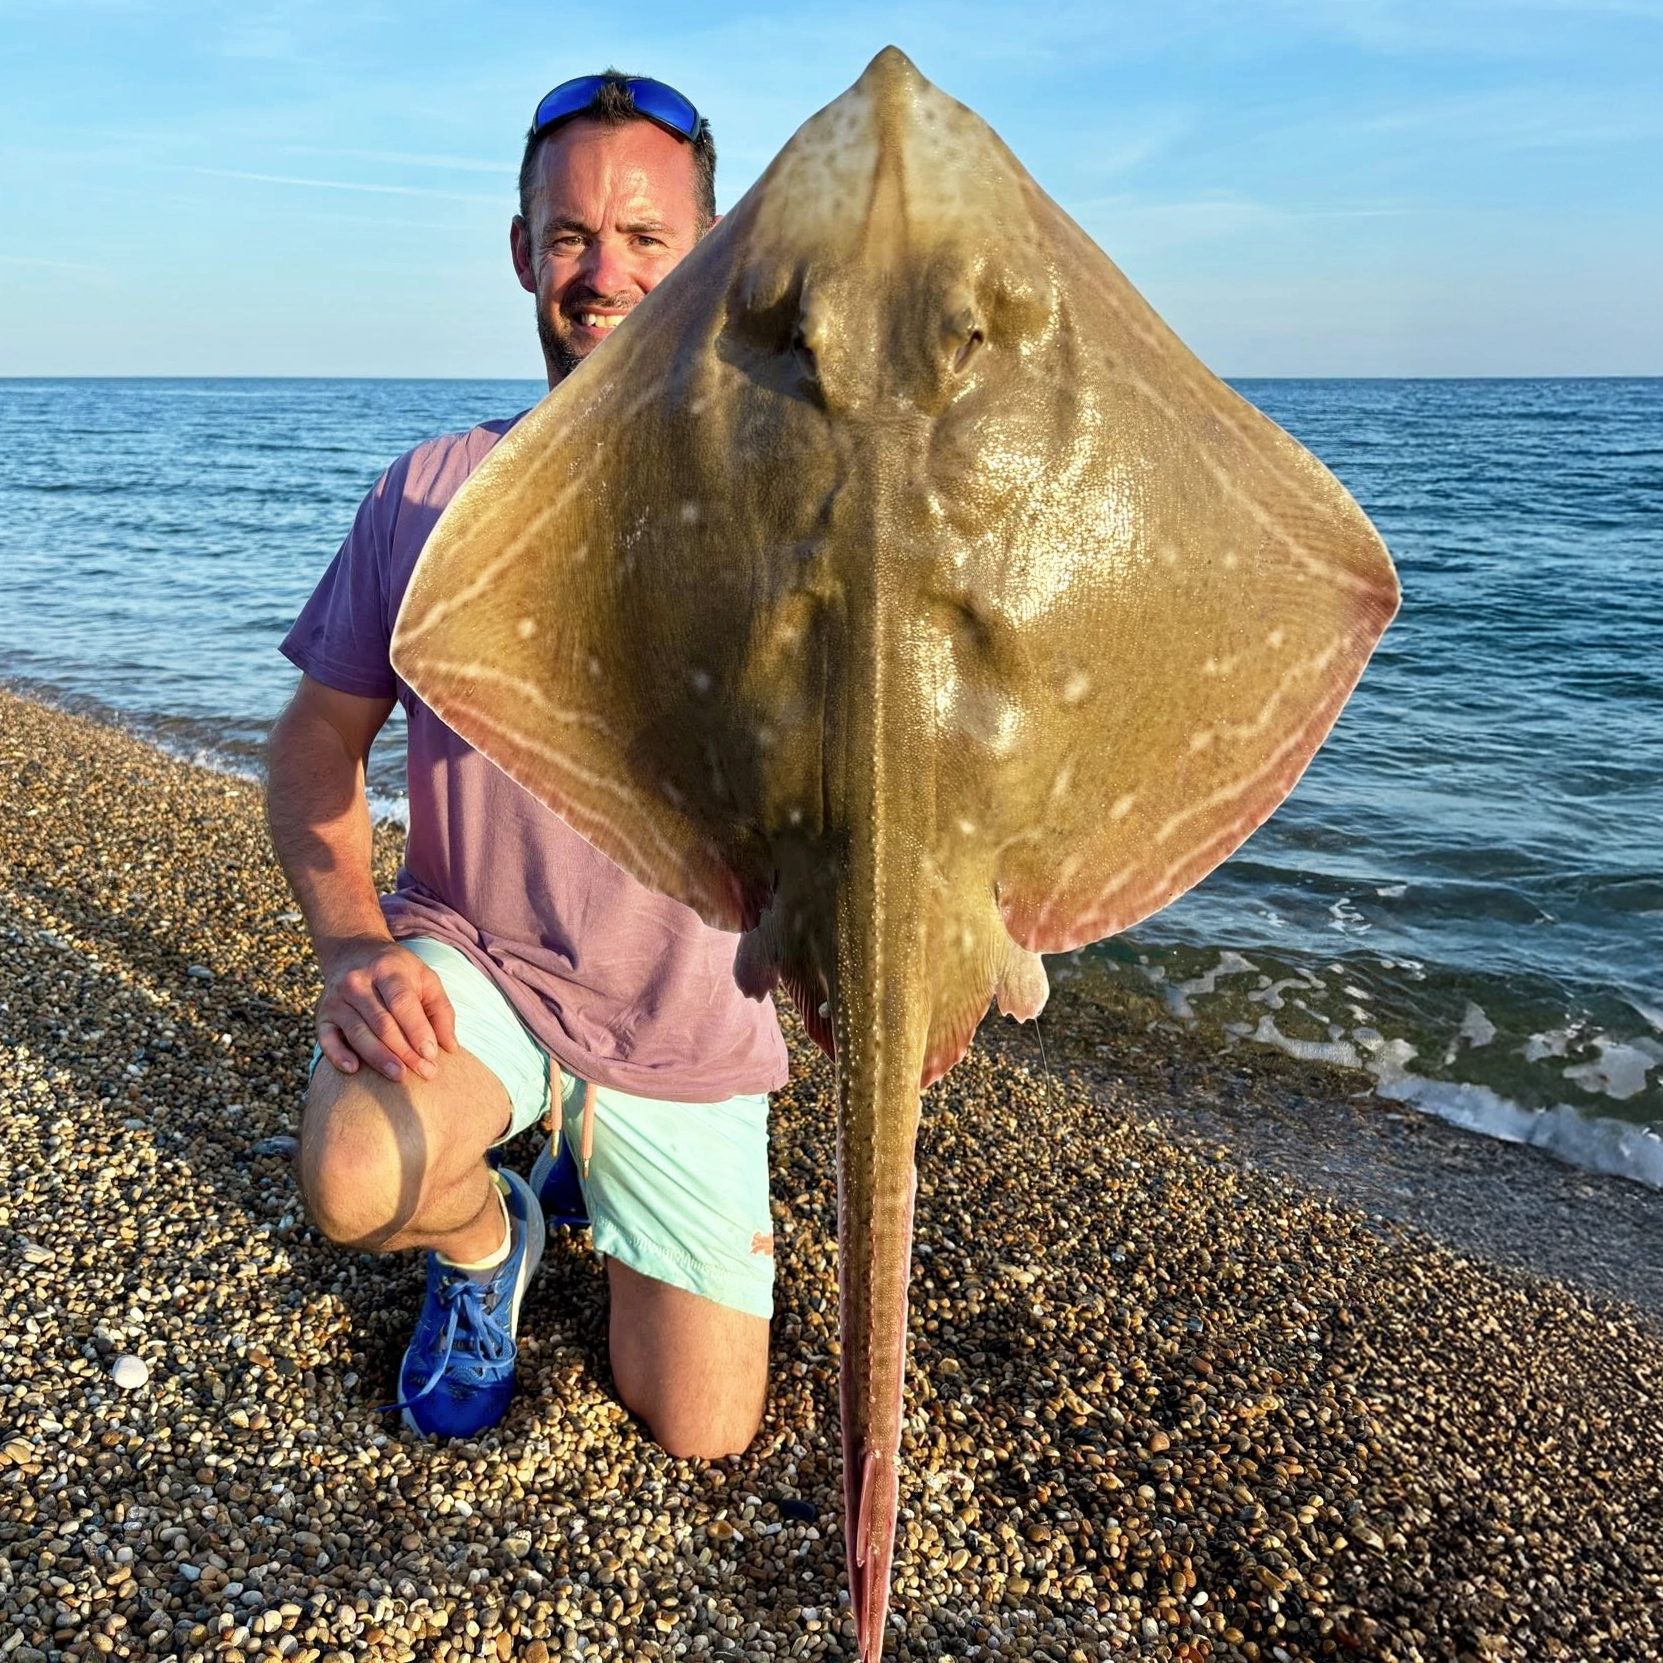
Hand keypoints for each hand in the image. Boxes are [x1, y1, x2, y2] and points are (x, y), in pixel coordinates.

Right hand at [316, 937, 457, 1082]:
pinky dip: (338, 1056)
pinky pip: (326, 1039)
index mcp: (387, 970)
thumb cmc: (397, 971)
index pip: (402, 1002)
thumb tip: (451, 1047)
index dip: (417, 1030)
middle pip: (382, 1023)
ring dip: (380, 1058)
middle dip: (405, 1051)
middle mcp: (358, 983)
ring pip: (358, 1033)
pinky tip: (354, 1070)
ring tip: (400, 1076)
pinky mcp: (322, 1014)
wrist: (353, 951)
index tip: (431, 1054)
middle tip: (425, 1072)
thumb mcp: (425, 978)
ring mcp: (337, 999)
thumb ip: (441, 1010)